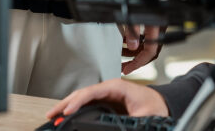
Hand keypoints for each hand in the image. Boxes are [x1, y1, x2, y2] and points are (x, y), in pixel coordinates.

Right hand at [47, 80, 167, 120]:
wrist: (161, 105)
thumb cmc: (155, 106)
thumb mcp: (144, 117)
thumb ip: (131, 124)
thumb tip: (121, 129)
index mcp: (118, 87)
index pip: (92, 92)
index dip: (78, 101)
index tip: (68, 111)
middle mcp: (109, 89)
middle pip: (82, 94)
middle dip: (66, 103)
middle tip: (52, 114)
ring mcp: (106, 95)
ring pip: (82, 98)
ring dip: (68, 106)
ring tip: (55, 116)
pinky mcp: (106, 102)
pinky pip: (87, 104)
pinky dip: (75, 109)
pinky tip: (67, 116)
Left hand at [118, 23, 162, 74]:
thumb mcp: (132, 16)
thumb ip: (133, 31)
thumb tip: (132, 47)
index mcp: (157, 27)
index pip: (150, 52)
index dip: (137, 64)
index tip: (126, 70)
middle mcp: (160, 28)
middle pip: (150, 51)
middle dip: (135, 60)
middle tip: (122, 66)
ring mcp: (158, 25)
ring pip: (148, 44)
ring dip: (134, 50)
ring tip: (120, 52)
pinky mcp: (154, 22)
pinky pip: (147, 37)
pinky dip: (136, 41)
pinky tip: (126, 40)